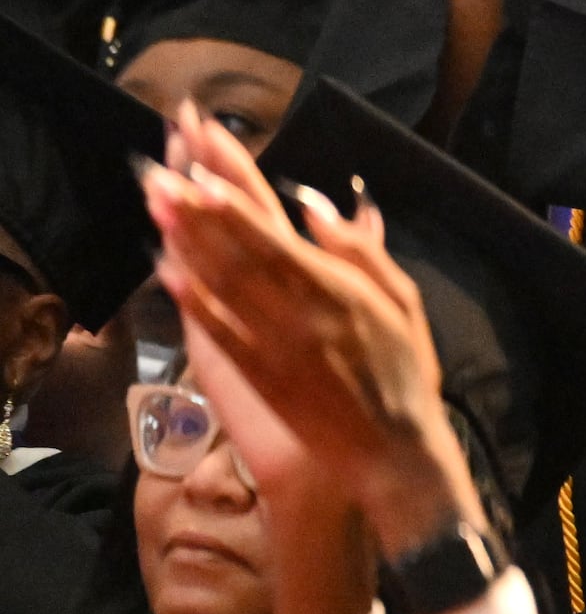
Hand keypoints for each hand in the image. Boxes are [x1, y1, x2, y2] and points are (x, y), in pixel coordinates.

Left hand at [143, 105, 490, 555]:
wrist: (387, 451)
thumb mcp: (403, 301)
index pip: (277, 233)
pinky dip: (189, 299)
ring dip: (183, 241)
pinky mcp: (253, 375)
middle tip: (158, 169)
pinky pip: (215, 331)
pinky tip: (165, 271)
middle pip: (237, 251)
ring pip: (220, 284)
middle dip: (197, 208)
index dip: (238, 198)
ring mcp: (270, 345)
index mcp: (337, 289)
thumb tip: (316, 201)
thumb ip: (362, 250)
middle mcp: (297, 313)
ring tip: (154, 203)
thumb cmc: (402, 371)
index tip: (205, 162)